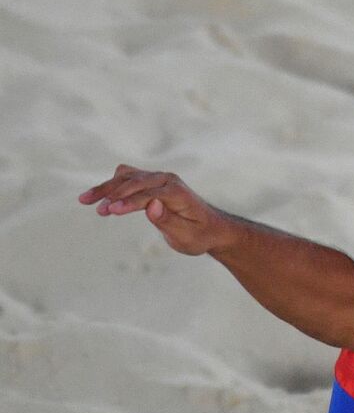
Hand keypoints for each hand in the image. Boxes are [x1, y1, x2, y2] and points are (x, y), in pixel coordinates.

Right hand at [79, 165, 232, 255]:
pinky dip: (111, 187)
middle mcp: (167, 180)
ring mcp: (158, 178)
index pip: (148, 194)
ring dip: (106, 187)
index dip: (129, 202)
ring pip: (127, 176)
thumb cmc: (199, 235)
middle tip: (92, 206)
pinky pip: (127, 179)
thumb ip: (168, 221)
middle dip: (112, 192)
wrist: (210, 228)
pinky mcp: (150, 182)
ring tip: (85, 201)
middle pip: (134, 180)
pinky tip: (97, 200)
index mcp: (178, 192)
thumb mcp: (186, 236)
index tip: (110, 210)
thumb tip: (151, 204)